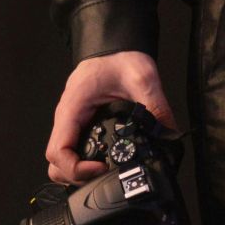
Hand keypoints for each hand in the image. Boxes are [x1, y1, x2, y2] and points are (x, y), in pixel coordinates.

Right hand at [44, 49, 181, 184]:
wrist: (115, 46)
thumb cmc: (120, 58)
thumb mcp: (142, 80)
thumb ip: (156, 108)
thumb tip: (169, 136)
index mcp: (73, 108)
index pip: (58, 152)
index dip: (76, 169)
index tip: (101, 169)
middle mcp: (67, 119)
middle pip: (55, 164)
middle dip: (77, 177)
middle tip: (105, 176)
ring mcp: (71, 125)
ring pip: (60, 162)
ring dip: (78, 174)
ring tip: (104, 173)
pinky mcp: (79, 127)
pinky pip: (72, 152)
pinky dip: (83, 165)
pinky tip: (104, 163)